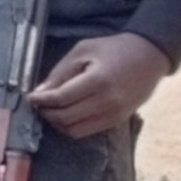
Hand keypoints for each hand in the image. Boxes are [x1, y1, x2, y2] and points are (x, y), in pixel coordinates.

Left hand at [23, 31, 174, 139]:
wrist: (150, 56)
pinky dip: (72, 126)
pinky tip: (66, 114)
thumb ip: (61, 72)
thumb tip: (41, 92)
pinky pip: (87, 131)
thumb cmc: (115, 49)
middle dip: (46, 113)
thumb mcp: (84, 50)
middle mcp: (107, 101)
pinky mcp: (118, 120)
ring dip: (57, 123)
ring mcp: (114, 114)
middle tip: (38, 104)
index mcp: (98, 80)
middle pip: (65, 117)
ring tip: (51, 109)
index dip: (42, 100)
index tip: (30, 97)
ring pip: (74, 130)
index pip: (61, 98)